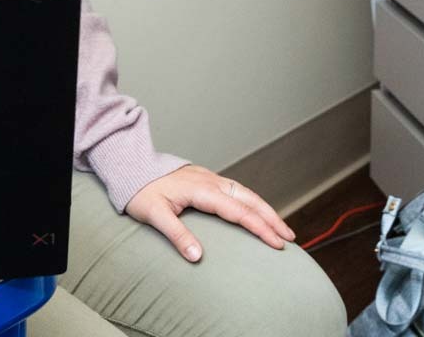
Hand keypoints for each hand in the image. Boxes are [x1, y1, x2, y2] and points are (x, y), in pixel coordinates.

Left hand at [125, 165, 294, 262]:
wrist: (133, 167)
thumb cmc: (141, 191)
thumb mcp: (154, 215)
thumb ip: (176, 235)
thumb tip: (197, 256)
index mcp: (203, 190)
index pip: (239, 212)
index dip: (260, 227)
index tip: (276, 243)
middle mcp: (212, 182)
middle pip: (250, 200)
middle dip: (272, 219)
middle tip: (290, 238)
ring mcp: (211, 179)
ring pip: (247, 193)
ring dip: (265, 209)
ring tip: (281, 227)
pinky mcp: (208, 180)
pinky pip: (238, 191)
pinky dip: (253, 202)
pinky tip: (257, 212)